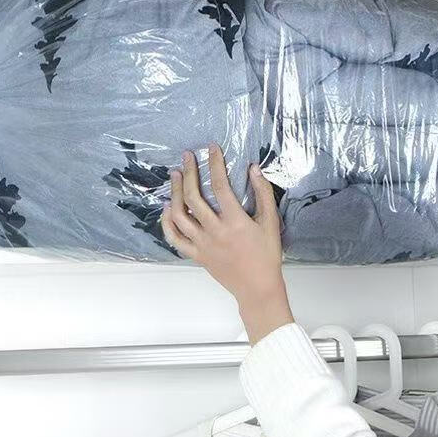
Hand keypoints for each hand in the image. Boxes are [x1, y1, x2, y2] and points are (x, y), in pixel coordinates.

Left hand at [161, 143, 293, 342]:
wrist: (258, 287)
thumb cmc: (267, 255)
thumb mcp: (271, 223)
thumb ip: (263, 194)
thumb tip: (253, 169)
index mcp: (235, 222)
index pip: (221, 186)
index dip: (215, 163)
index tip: (211, 149)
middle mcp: (215, 231)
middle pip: (193, 197)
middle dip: (188, 173)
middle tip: (186, 157)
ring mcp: (202, 244)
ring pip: (179, 216)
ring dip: (174, 193)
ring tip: (176, 176)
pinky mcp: (196, 255)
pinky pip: (174, 239)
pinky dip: (167, 223)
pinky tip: (167, 208)